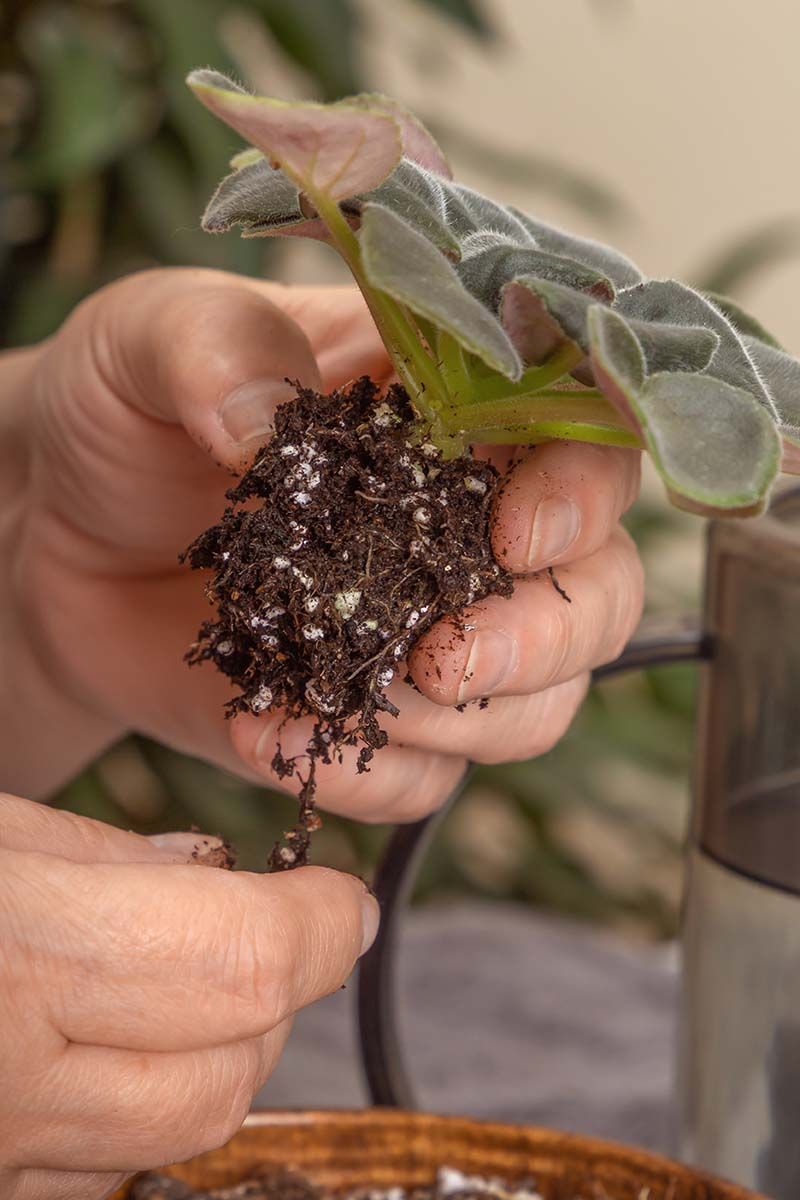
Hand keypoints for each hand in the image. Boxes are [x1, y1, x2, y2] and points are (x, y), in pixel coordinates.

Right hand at [0, 793, 376, 1198]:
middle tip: (263, 927)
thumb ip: (115, 858)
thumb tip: (224, 876)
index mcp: (26, 958)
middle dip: (278, 993)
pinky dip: (144, 1105)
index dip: (321, 928)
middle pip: (228, 1071)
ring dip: (220, 1054)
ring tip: (179, 980)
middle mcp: (14, 1088)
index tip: (344, 900)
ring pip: (181, 1134)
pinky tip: (109, 1045)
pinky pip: (107, 1169)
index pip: (245, 963)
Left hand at [3, 268, 642, 814]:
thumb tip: (260, 419)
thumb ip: (207, 347)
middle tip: (444, 660)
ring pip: (535, 707)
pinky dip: (371, 778)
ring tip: (364, 703)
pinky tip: (275, 737)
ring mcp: (424, 636)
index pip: (581, 447)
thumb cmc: (123, 414)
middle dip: (542, 641)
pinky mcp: (365, 718)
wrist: (56, 537)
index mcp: (449, 416)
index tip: (519, 538)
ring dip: (469, 726)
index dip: (583, 498)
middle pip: (593, 598)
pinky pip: (425, 781)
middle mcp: (464, 532)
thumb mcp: (146, 341)